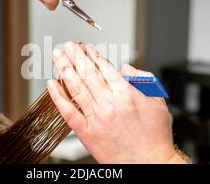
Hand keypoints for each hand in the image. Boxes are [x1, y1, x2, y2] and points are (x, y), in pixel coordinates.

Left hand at [47, 42, 188, 162]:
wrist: (148, 162)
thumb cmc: (154, 135)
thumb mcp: (157, 101)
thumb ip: (142, 80)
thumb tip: (126, 68)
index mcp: (126, 93)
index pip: (104, 67)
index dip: (92, 54)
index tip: (85, 47)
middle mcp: (109, 103)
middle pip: (87, 73)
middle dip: (75, 56)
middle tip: (67, 46)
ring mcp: (96, 118)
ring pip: (76, 88)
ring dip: (64, 69)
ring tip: (58, 57)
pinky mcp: (86, 132)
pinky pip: (68, 112)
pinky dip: (58, 97)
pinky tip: (52, 85)